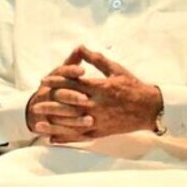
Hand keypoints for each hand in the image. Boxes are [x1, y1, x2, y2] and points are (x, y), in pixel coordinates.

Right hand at [27, 51, 92, 138]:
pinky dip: (69, 133)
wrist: (33, 109)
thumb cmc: (55, 88)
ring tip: (90, 120)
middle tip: (86, 99)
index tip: (82, 70)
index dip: (70, 71)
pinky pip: (58, 129)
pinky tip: (83, 135)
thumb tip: (80, 47)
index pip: (59, 72)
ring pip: (58, 113)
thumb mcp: (62, 74)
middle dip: (72, 96)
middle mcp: (46, 93)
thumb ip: (72, 62)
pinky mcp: (46, 124)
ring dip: (73, 118)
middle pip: (58, 93)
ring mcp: (45, 109)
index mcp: (52, 79)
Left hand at [42, 45, 161, 141]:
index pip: (73, 83)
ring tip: (38, 123)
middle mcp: (97, 104)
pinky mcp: (101, 131)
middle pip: (68, 104)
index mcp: (99, 88)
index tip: (44, 81)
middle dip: (50, 103)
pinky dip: (66, 138)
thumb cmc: (132, 86)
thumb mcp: (115, 69)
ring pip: (71, 123)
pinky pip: (80, 136)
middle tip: (36, 102)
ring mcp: (98, 120)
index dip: (56, 81)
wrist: (150, 108)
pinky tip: (53, 140)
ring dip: (53, 123)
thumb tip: (80, 47)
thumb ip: (96, 60)